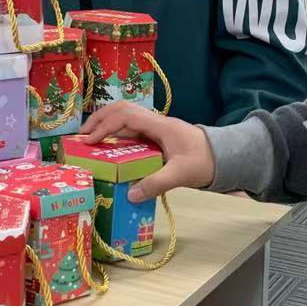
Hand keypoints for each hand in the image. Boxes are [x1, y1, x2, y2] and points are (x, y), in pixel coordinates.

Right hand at [81, 102, 215, 202]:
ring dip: (106, 127)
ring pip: (125, 120)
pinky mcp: (157, 137)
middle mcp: (155, 122)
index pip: (125, 116)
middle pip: (121, 110)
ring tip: (89, 142)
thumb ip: (155, 184)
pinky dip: (116, 136)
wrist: (225, 156)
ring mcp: (156, 128)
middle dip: (99, 120)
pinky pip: (132, 131)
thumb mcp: (180, 174)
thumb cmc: (205, 161)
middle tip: (81, 137)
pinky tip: (109, 150)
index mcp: (160, 125)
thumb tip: (130, 194)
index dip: (104, 126)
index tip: (89, 141)